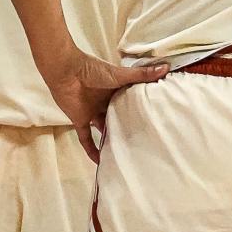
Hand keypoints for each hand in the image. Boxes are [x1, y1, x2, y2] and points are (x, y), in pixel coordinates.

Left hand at [42, 50, 167, 162]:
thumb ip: (141, 75)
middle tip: (144, 145)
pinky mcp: (80, 120)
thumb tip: (166, 68)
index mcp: (115, 92)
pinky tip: (100, 162)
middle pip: (118, 119)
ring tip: (126, 156)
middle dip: (127, 129)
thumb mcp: (120, 75)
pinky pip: (86, 139)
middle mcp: (104, 103)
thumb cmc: (92, 69)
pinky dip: (91, 150)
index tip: (154, 125)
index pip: (130, 105)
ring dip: (111, 141)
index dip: (140, 113)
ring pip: (104, 130)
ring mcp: (92, 113)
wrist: (65, 71)